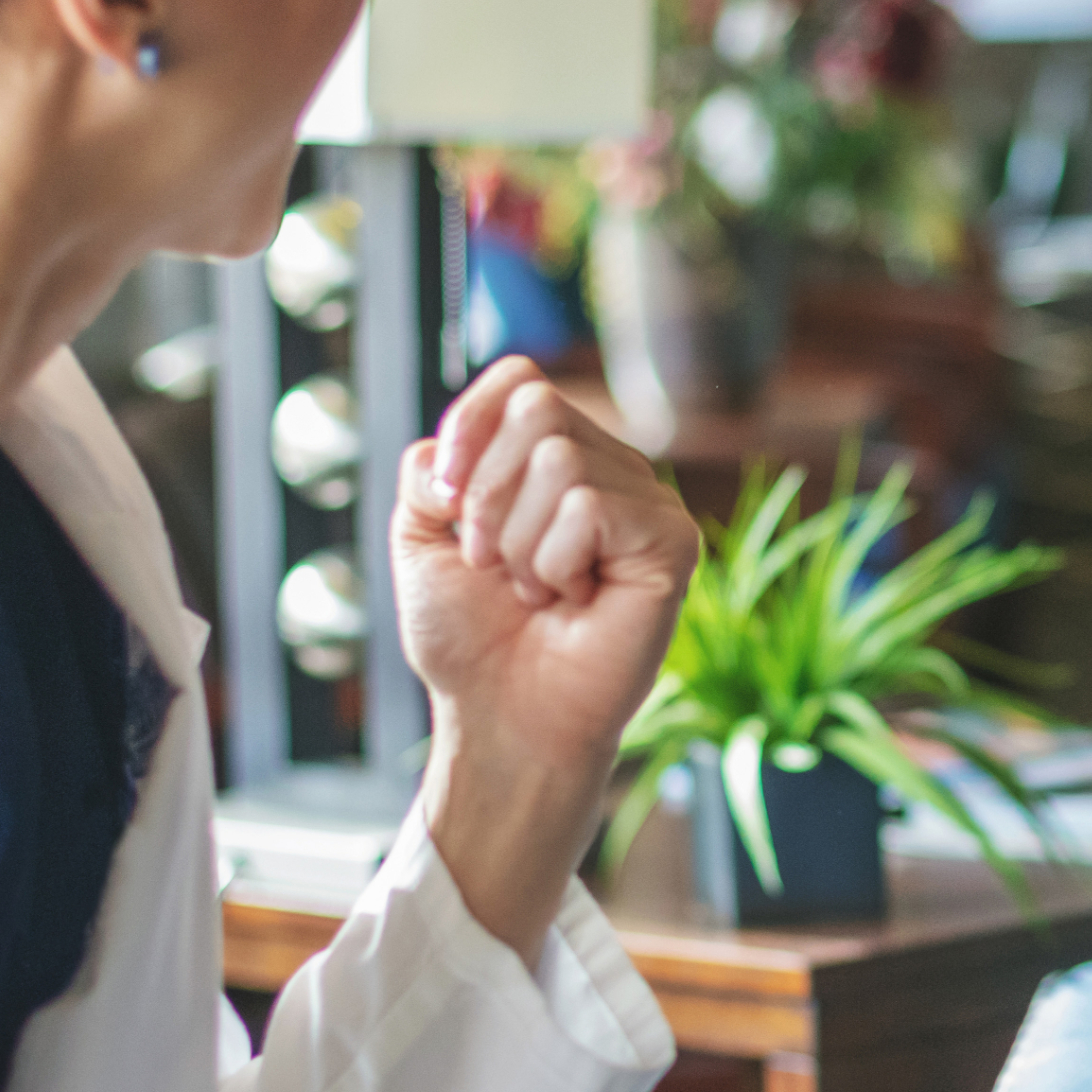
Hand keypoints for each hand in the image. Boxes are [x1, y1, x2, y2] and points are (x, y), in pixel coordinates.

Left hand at [400, 357, 701, 769]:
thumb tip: (454, 446)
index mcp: (551, 457)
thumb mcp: (419, 535)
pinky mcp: (672, 539)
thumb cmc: (470, 636)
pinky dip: (555, 562)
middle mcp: (606, 469)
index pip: (520, 378)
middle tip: (493, 563)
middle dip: (486, 494)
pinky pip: (589, 507)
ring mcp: (646, 502)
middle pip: (536, 407)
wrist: (501, 713)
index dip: (470, 422)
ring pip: (558, 459)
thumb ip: (430, 468)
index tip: (445, 499)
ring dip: (519, 542)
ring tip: (537, 591)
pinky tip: (573, 600)